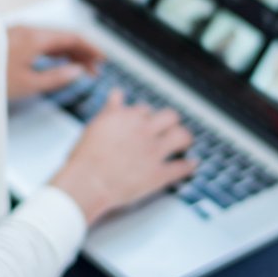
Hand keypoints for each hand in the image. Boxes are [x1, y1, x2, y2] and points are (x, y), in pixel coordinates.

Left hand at [5, 24, 106, 102]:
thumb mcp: (27, 84)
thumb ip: (56, 77)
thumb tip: (77, 71)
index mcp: (35, 38)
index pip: (72, 38)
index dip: (90, 48)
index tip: (102, 59)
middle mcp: (28, 31)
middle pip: (63, 38)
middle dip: (82, 53)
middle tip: (94, 70)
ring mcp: (19, 34)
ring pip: (51, 40)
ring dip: (68, 52)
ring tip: (81, 68)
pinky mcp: (11, 39)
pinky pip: (39, 42)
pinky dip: (54, 52)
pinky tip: (59, 62)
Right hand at [49, 87, 197, 226]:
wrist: (88, 182)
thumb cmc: (85, 157)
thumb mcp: (95, 125)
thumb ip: (110, 109)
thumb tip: (117, 93)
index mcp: (127, 117)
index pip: (144, 109)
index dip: (146, 116)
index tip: (146, 120)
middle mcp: (144, 130)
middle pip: (169, 116)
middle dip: (171, 121)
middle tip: (170, 127)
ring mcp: (153, 151)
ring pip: (181, 136)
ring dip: (185, 138)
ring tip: (186, 141)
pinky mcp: (159, 173)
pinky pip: (181, 167)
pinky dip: (189, 166)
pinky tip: (192, 164)